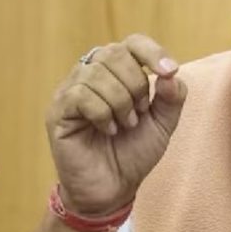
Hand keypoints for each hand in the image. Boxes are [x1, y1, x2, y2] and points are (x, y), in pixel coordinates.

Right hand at [45, 34, 186, 215]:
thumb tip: (171, 74)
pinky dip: (102, 113)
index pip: (133, 42)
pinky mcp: (58, 111)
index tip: (170, 72)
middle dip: (136, 84)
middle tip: (139, 113)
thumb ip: (172, 97)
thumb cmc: (134, 152)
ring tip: (124, 125)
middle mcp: (91, 74)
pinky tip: (107, 130)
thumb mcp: (163, 124)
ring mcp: (71, 90)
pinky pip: (81, 95)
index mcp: (117, 71)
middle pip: (114, 53)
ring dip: (120, 102)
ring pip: (97, 73)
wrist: (113, 189)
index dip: (152, 52)